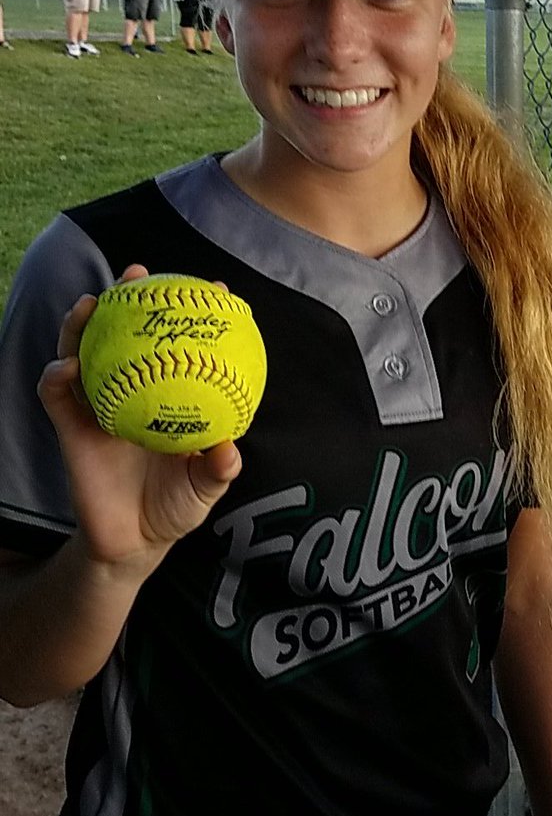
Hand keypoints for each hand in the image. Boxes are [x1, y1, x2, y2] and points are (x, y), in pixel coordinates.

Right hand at [37, 264, 241, 573]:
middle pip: (124, 333)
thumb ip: (218, 468)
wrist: (135, 542)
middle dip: (128, 298)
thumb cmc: (176, 506)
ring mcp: (99, 405)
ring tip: (91, 304)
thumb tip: (229, 448)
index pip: (178, 343)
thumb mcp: (206, 487)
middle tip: (138, 273)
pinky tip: (69, 366)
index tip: (214, 289)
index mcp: (167, 394)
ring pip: (83, 352)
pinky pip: (57, 395)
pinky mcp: (70, 428)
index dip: (192, 314)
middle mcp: (132, 390)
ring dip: (82, 325)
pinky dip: (58, 376)